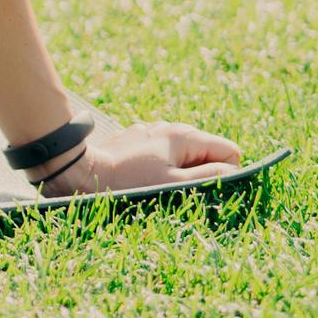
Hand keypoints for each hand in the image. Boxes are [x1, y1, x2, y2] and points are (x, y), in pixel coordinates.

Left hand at [33, 115, 246, 196]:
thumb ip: (209, 176)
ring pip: (184, 153)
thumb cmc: (129, 181)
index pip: (228, 150)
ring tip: (161, 185)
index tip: (208, 187)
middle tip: (183, 189)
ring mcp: (152, 132)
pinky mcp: (136, 139)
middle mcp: (170, 127)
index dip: (226, 171)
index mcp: (185, 135)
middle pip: (207, 151)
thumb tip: (235, 170)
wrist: (83, 170)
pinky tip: (144, 177)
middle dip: (203, 171)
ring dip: (181, 170)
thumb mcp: (174, 183)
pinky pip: (162, 153)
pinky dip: (161, 165)